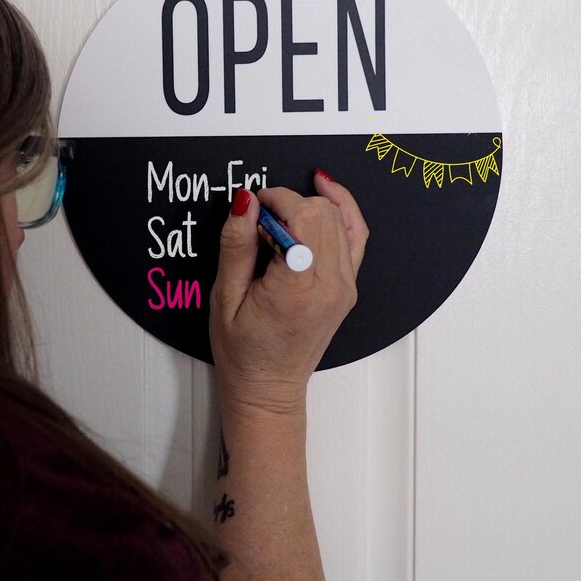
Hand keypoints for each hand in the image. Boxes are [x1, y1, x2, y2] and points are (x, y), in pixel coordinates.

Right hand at [209, 171, 367, 415]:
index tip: (252, 208)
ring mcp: (346, 286)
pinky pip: (355, 234)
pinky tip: (326, 192)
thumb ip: (236, 246)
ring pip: (339, 218)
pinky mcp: (349, 286)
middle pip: (322, 213)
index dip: (275, 201)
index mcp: (299, 288)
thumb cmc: (243, 352)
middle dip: (289, 203)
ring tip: (279, 220)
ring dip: (308, 207)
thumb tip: (244, 202)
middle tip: (259, 220)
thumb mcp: (225, 298)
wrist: (268, 387)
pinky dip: (343, 209)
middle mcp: (331, 285)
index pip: (302, 217)